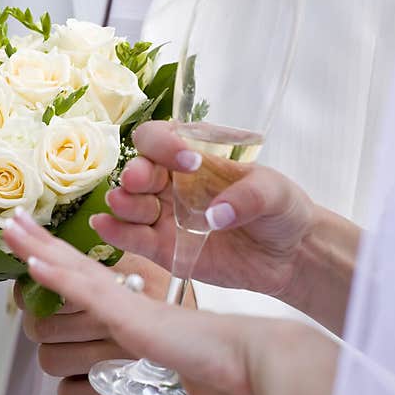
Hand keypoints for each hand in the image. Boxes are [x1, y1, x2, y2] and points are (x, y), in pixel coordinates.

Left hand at [3, 210, 336, 394]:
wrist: (270, 370)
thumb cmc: (244, 384)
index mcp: (144, 322)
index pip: (92, 291)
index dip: (63, 273)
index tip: (39, 261)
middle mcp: (133, 306)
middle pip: (74, 268)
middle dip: (40, 246)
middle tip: (14, 226)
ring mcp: (130, 307)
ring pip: (71, 271)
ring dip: (34, 250)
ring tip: (8, 229)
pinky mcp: (132, 315)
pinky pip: (84, 289)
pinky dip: (54, 275)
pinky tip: (30, 260)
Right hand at [93, 121, 315, 302]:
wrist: (290, 255)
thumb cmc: (281, 209)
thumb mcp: (275, 192)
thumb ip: (248, 198)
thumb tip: (215, 215)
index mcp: (194, 157)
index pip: (161, 139)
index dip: (165, 144)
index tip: (188, 160)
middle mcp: (172, 184)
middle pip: (139, 171)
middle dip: (136, 174)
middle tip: (140, 180)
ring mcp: (165, 216)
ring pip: (131, 205)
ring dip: (123, 203)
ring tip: (122, 204)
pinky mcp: (164, 249)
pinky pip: (134, 239)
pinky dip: (116, 232)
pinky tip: (104, 225)